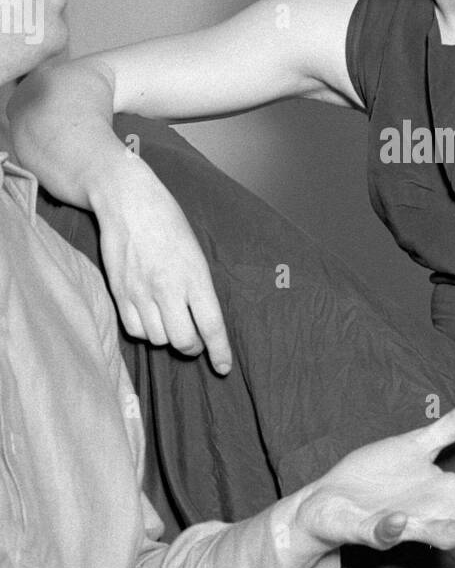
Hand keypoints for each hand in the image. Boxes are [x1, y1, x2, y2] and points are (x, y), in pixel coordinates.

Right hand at [96, 157, 231, 373]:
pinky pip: (135, 330)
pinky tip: (151, 318)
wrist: (128, 200)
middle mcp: (168, 288)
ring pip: (159, 339)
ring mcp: (140, 292)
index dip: (219, 352)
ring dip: (169, 338)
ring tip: (172, 322)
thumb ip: (199, 287)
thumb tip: (204, 321)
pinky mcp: (119, 292)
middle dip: (194, 347)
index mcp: (195, 276)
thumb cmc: (168, 222)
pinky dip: (146, 332)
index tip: (223, 367)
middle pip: (184, 341)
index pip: (212, 326)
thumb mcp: (196, 251)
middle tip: (196, 339)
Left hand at [295, 393, 454, 551]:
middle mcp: (434, 514)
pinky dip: (392, 529)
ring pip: (439, 536)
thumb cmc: (376, 477)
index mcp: (448, 493)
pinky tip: (399, 519)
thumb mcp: (418, 445)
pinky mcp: (373, 530)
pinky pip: (384, 533)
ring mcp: (405, 525)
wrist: (329, 499)